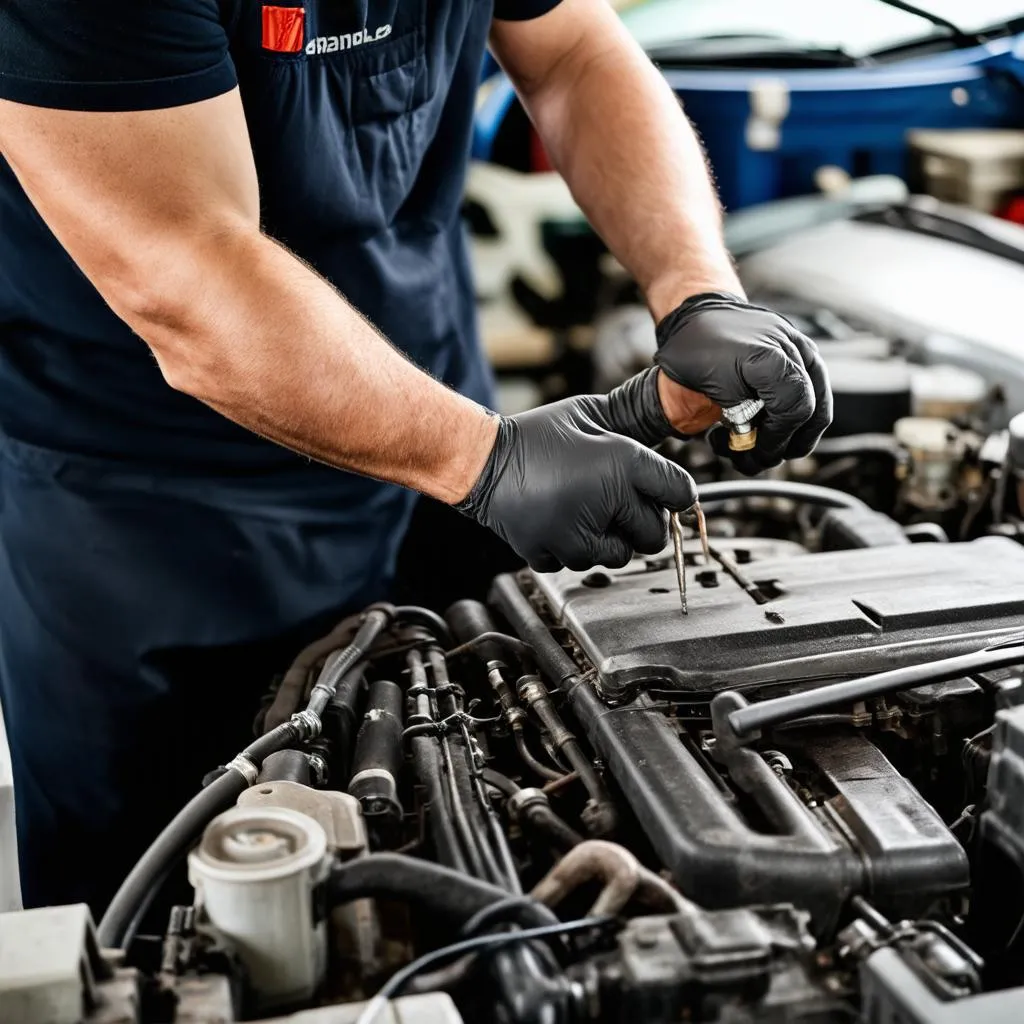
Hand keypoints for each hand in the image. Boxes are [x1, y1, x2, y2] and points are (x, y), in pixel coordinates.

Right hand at [456, 377, 697, 572]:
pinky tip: (559, 521)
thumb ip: (634, 424)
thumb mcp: (589, 413)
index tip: (665, 493)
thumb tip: (674, 427)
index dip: (676, 492)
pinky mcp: (552, 555)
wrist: (481, 462)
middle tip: (618, 501)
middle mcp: (605, 502)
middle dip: (642, 521)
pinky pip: (581, 563)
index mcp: (620, 462)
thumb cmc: (536, 436)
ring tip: (583, 509)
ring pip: (619, 555)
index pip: (681, 491)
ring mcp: (577, 535)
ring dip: (608, 538)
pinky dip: (574, 548)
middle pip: (654, 534)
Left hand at [654, 292, 831, 473]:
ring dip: (790, 435)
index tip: (756, 451)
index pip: (795, 411)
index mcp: (774, 357)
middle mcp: (796, 351)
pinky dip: (789, 417)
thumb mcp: (712, 385)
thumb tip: (756, 439)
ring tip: (757, 444)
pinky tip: (763, 425)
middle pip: (812, 413)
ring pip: (816, 407)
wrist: (697, 312)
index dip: (777, 439)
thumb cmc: (696, 347)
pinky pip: (810, 394)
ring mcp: (802, 351)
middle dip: (784, 444)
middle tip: (757, 457)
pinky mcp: (801, 356)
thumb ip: (741, 415)